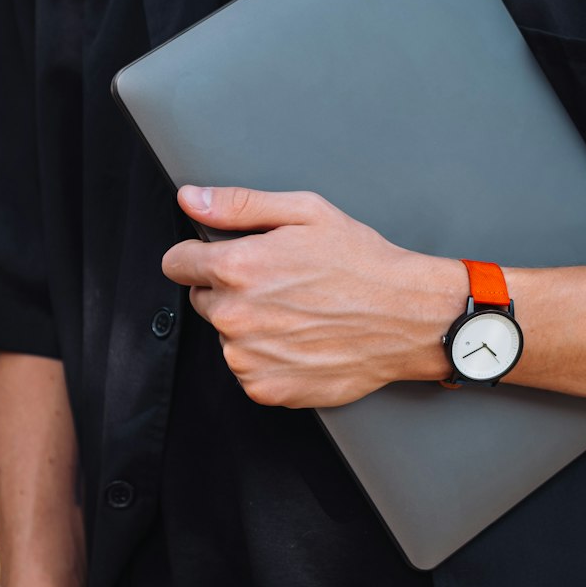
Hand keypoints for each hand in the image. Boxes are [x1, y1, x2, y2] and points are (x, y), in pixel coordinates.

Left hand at [161, 186, 463, 407]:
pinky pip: (247, 370)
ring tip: (299, 314)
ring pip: (226, 337)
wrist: (408, 317)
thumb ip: (239, 206)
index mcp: (238, 267)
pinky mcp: (266, 389)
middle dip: (231, 291)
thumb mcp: (306, 213)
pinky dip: (268, 359)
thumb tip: (190, 198)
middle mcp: (235, 316)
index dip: (200, 256)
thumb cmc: (363, 263)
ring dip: (250, 327)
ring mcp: (249, 358)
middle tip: (282, 286)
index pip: (177, 263)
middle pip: (203, 300)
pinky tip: (303, 341)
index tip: (227, 259)